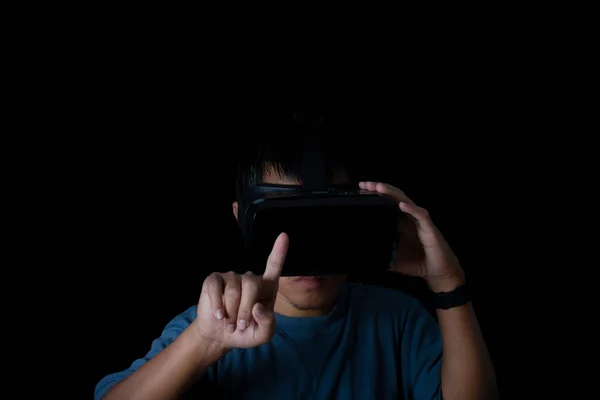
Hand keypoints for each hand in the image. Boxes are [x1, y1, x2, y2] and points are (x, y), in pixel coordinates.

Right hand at [195, 232, 288, 350]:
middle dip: (245, 309)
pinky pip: (215, 288)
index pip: (274, 266)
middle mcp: (249, 279)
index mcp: (266, 288)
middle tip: (240, 326)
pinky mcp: (213, 281)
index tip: (284, 236)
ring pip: (233, 290)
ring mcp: (231, 277)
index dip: (279, 251)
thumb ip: (267, 323)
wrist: (220, 336)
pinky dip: (217, 304)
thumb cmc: (245, 332)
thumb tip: (258, 307)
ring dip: (231, 312)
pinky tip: (218, 314)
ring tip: (229, 323)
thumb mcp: (262, 335)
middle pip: (252, 284)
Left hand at [359, 181, 464, 291]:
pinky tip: (401, 205)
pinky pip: (420, 215)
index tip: (360, 189)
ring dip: (392, 193)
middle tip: (364, 184)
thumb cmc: (415, 263)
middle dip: (379, 188)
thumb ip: (378, 253)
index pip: (385, 203)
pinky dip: (411, 209)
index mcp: (399, 221)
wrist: (436, 273)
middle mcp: (408, 216)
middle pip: (393, 197)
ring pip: (405, 201)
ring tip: (379, 187)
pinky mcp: (429, 227)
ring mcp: (419, 220)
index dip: (374, 195)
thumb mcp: (391, 258)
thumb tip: (360, 255)